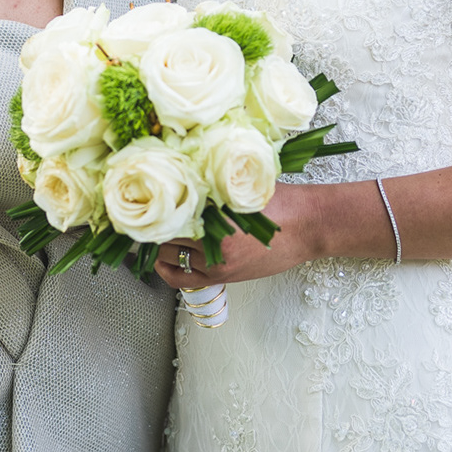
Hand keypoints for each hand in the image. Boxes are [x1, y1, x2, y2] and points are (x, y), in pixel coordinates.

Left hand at [153, 183, 323, 288]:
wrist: (310, 226)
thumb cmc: (283, 201)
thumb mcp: (243, 183)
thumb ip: (212, 181)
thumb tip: (179, 172)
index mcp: (219, 215)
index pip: (169, 212)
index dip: (151, 205)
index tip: (140, 196)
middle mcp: (216, 243)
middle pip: (164, 234)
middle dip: (153, 223)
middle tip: (145, 211)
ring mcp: (218, 264)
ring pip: (169, 255)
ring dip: (159, 243)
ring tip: (154, 229)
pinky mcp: (224, 277)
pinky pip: (182, 280)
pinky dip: (168, 269)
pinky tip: (163, 259)